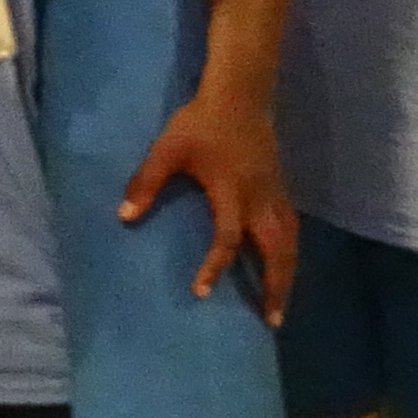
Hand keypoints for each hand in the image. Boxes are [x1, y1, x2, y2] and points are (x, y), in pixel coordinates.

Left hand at [122, 88, 297, 318]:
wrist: (239, 96)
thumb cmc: (199, 123)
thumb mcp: (167, 149)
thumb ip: (145, 182)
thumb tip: (123, 217)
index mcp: (231, 192)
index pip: (227, 237)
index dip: (214, 265)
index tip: (201, 292)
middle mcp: (260, 199)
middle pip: (276, 251)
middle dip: (275, 286)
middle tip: (271, 321)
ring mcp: (275, 195)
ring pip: (291, 243)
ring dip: (287, 275)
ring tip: (281, 304)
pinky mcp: (282, 190)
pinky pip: (293, 230)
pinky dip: (291, 254)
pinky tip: (284, 267)